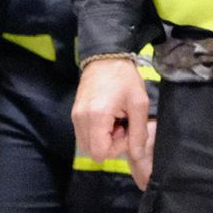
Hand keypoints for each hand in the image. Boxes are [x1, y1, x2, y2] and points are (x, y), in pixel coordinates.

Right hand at [73, 57, 152, 190]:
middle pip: (92, 151)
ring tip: (114, 121)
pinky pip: (84, 134)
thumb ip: (138, 133)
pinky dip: (96, 132)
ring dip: (102, 139)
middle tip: (121, 126)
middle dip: (109, 145)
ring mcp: (75, 116)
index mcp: (96, 117)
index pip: (100, 153)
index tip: (126, 130)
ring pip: (87, 143)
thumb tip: (138, 156)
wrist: (105, 57)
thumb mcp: (138, 104)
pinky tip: (107, 118)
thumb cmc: (124, 78)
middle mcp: (81, 119)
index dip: (116, 148)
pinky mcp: (74, 113)